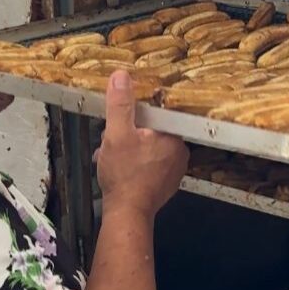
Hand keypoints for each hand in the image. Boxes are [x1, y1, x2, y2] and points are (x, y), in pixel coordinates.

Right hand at [95, 71, 187, 217]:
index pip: (156, 114)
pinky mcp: (164, 184)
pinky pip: (147, 165)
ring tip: (109, 157)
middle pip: (150, 131)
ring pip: (146, 148)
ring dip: (126, 149)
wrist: (127, 213)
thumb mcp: (117, 134)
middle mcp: (179, 152)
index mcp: (174, 136)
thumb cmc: (125, 174)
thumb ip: (120, 105)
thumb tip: (122, 76)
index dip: (134, 115)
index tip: (120, 121)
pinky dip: (132, 164)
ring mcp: (173, 170)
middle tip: (109, 142)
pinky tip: (117, 169)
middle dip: (126, 134)